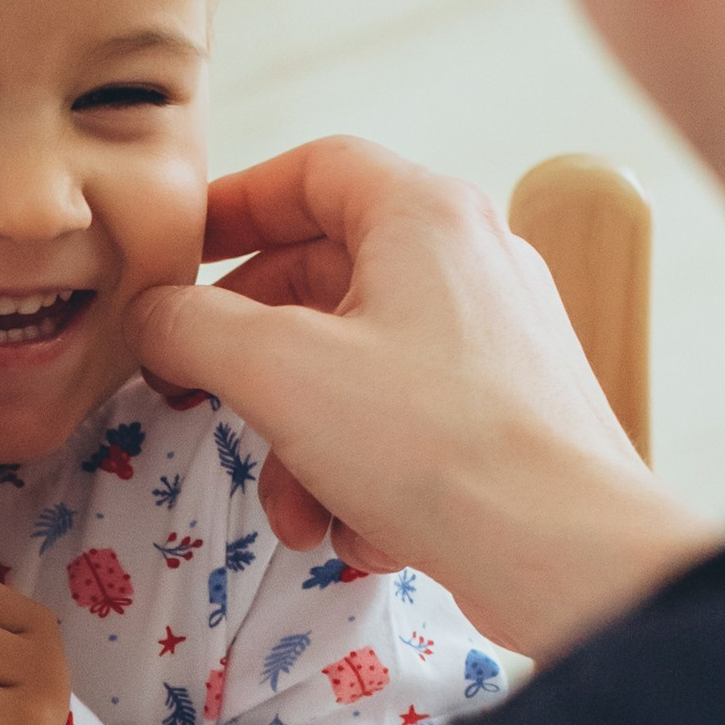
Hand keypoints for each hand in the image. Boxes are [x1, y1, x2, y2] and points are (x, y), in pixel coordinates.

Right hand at [126, 139, 700, 657]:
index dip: (232, 207)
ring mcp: (498, 340)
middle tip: (197, 395)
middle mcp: (472, 261)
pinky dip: (368, 477)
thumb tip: (154, 317)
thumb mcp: (280, 371)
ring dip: (304, 444)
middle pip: (326, 279)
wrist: (570, 556)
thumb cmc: (438, 444)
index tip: (176, 256)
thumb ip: (193, 327)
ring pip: (360, 369)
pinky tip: (365, 534)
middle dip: (255, 362)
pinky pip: (410, 425)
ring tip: (298, 515)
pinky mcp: (512, 415)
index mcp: (425, 215)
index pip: (312, 169)